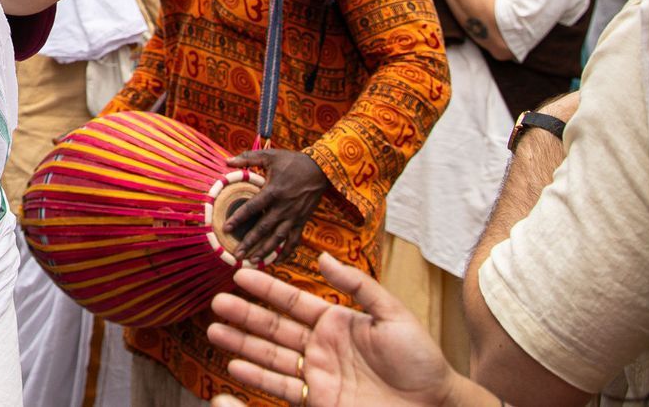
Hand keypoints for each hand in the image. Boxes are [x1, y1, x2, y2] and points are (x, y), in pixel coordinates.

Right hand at [208, 251, 465, 406]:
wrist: (434, 405)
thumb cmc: (422, 360)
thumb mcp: (393, 315)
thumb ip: (358, 285)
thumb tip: (323, 256)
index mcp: (337, 321)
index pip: (293, 301)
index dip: (266, 288)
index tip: (239, 273)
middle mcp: (321, 346)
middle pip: (274, 327)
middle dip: (244, 314)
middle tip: (216, 303)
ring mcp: (318, 374)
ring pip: (270, 356)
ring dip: (242, 344)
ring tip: (214, 331)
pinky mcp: (320, 400)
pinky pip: (282, 388)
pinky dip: (257, 377)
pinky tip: (235, 366)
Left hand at [224, 148, 329, 263]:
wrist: (320, 169)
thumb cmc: (292, 162)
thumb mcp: (270, 155)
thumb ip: (248, 157)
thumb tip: (228, 161)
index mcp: (273, 191)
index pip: (252, 208)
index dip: (238, 218)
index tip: (225, 228)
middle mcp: (283, 207)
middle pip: (263, 228)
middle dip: (249, 242)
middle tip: (236, 254)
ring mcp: (294, 216)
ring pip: (278, 238)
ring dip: (265, 251)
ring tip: (252, 261)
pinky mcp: (302, 221)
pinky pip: (294, 240)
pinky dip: (286, 252)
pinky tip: (276, 261)